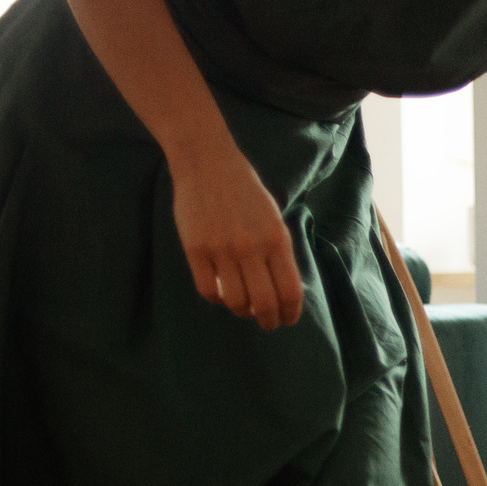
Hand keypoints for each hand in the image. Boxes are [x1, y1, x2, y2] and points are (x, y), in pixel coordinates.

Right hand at [172, 144, 305, 327]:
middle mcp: (252, 247)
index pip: (290, 291)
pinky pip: (208, 290)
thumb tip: (282, 291)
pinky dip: (217, 299)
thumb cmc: (245, 191)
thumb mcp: (273, 218)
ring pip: (236, 302)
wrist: (208, 163)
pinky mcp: (195, 249)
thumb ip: (278, 252)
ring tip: (243, 306)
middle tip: (266, 322)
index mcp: (277, 239)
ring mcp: (222, 249)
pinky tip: (221, 293)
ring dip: (241, 311)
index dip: (290, 312)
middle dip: (268, 320)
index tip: (287, 319)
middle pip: (265, 303)